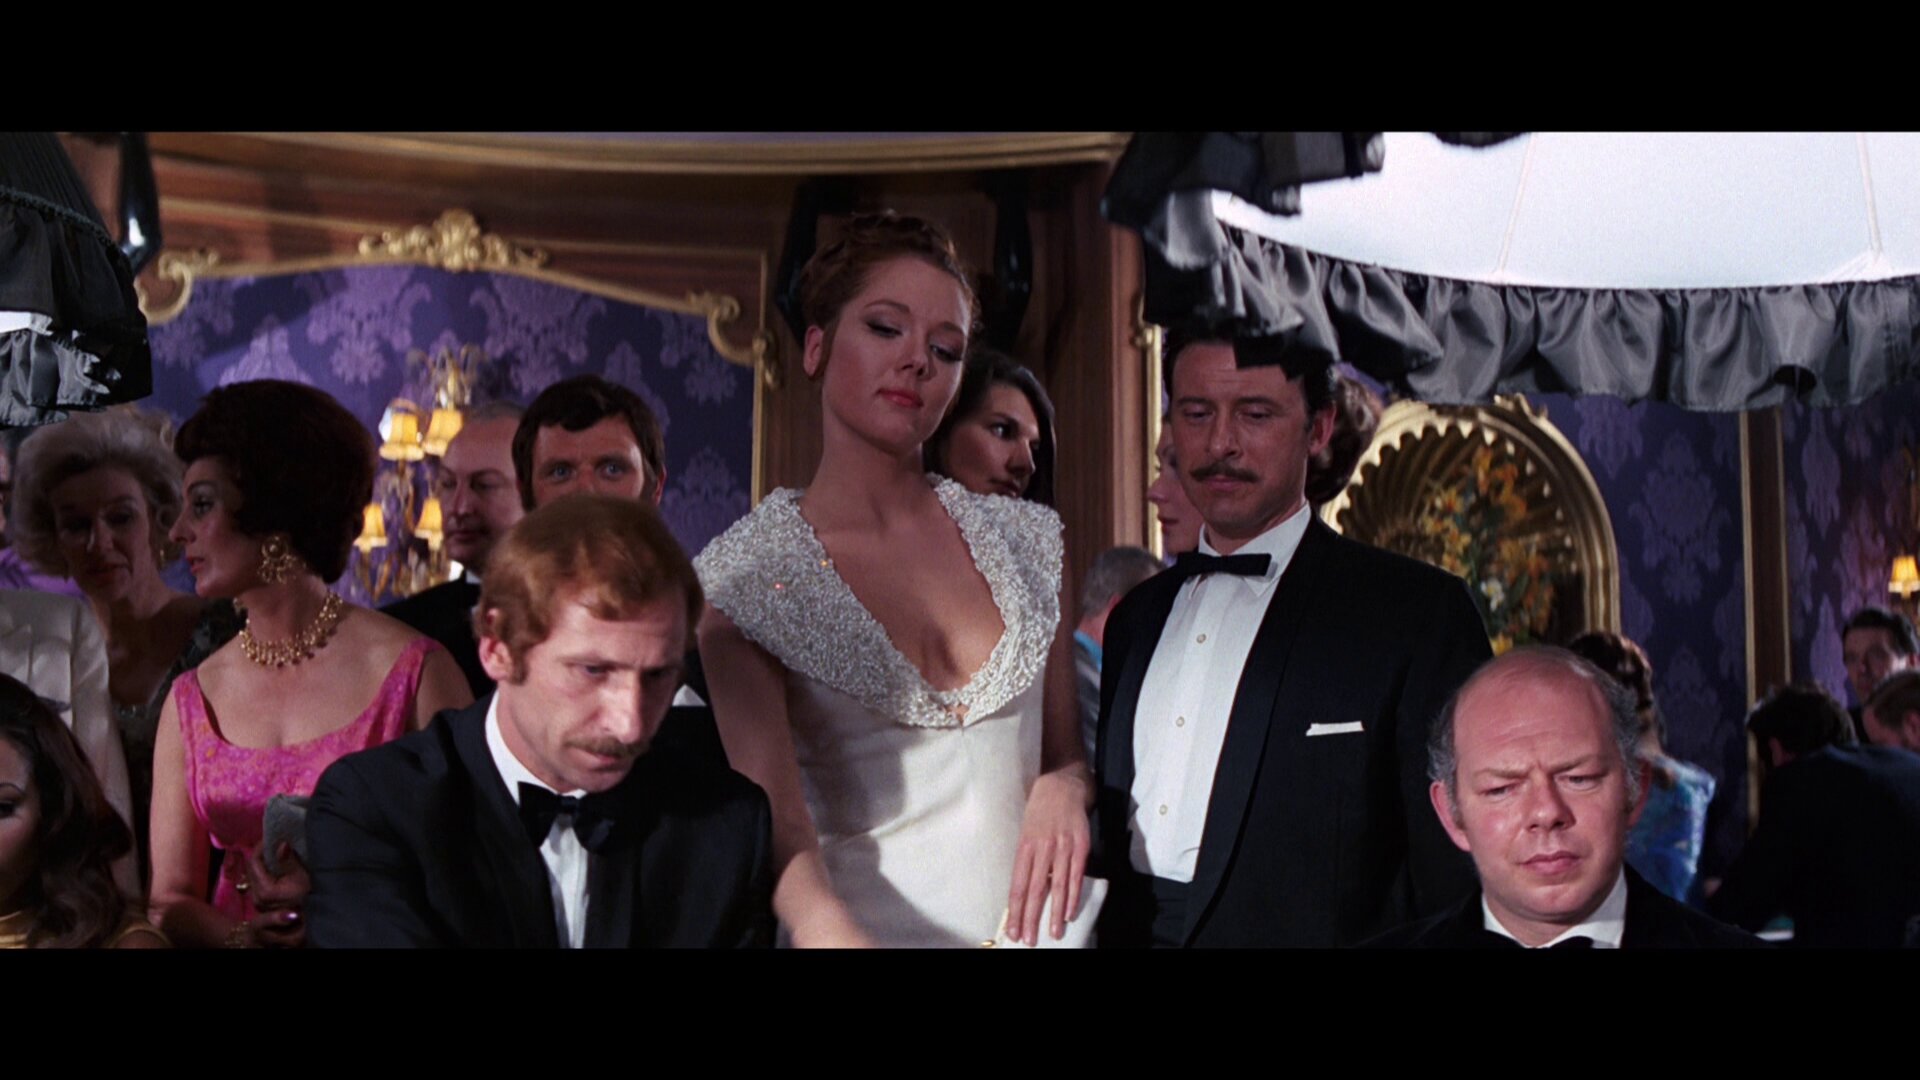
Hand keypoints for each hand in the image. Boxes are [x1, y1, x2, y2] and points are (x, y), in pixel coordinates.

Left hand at [243, 844, 310, 948]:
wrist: (312, 921)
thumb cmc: (310, 898)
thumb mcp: (303, 876)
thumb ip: (289, 860)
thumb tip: (282, 844)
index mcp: (264, 890)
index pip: (254, 862)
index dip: (261, 847)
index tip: (271, 837)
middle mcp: (257, 897)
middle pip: (252, 868)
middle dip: (262, 854)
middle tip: (274, 843)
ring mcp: (258, 902)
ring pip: (255, 875)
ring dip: (264, 863)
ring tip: (277, 853)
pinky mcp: (263, 903)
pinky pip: (260, 882)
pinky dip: (266, 872)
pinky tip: (277, 868)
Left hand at [1006, 768, 1091, 945]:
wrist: (1063, 783)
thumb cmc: (1040, 809)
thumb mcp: (1026, 831)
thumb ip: (1027, 859)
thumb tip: (1024, 891)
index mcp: (1024, 846)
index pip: (1017, 885)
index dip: (1015, 910)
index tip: (1013, 930)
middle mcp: (1041, 848)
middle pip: (1035, 889)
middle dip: (1031, 918)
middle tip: (1028, 939)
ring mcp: (1062, 846)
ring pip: (1057, 886)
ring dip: (1054, 913)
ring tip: (1052, 933)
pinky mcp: (1080, 845)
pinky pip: (1076, 875)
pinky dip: (1072, 896)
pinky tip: (1068, 912)